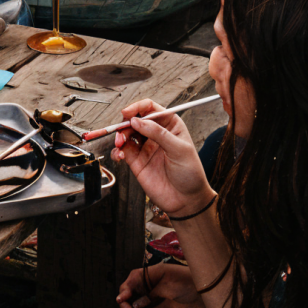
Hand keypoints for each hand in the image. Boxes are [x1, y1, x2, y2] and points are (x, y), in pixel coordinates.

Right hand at [107, 105, 212, 221]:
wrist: (187, 200)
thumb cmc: (190, 173)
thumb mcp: (179, 149)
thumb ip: (158, 134)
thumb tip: (137, 121)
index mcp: (170, 125)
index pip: (151, 108)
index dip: (138, 107)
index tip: (128, 113)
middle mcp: (156, 134)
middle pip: (135, 119)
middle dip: (125, 123)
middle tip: (122, 131)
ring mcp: (145, 147)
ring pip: (126, 134)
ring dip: (119, 136)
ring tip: (120, 144)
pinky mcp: (137, 161)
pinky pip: (122, 151)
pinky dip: (117, 151)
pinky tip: (120, 155)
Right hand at [116, 254, 211, 307]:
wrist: (220, 304)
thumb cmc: (202, 298)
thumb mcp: (177, 301)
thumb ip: (155, 304)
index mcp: (159, 274)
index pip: (134, 278)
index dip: (125, 289)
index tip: (123, 301)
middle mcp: (157, 283)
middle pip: (134, 292)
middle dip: (129, 305)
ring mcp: (161, 295)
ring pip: (140, 305)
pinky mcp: (166, 307)